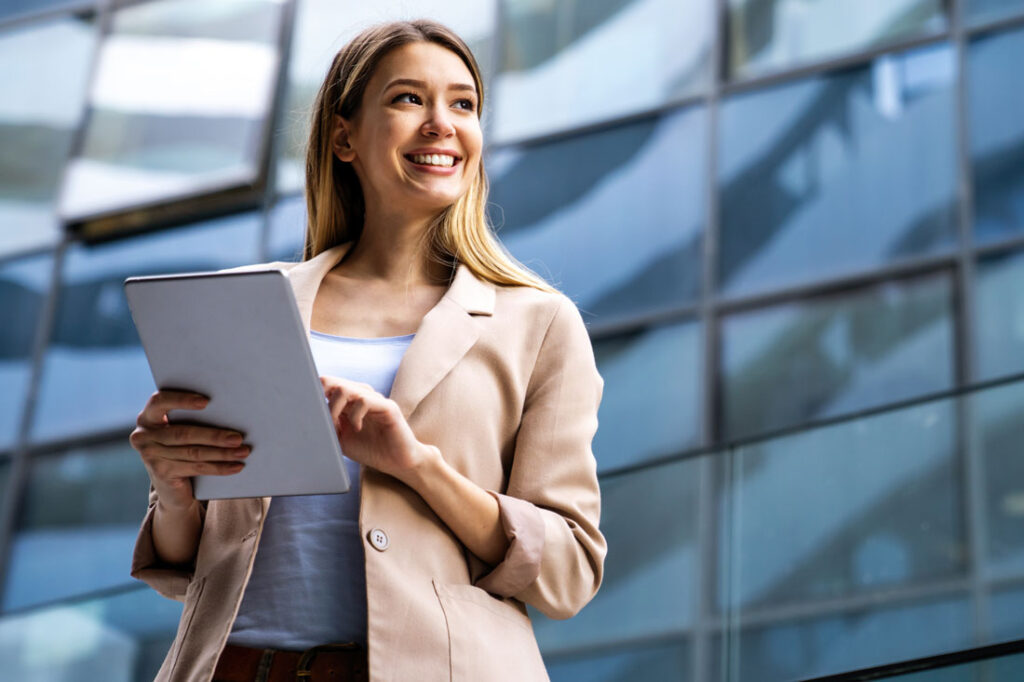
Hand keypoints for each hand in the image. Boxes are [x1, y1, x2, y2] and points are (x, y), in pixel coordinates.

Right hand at [129, 390, 250, 510]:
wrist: (173, 487)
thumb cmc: (183, 447)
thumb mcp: (183, 429)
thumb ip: (194, 418)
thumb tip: (231, 412)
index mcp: (148, 416)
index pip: (159, 402)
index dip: (182, 400)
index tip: (206, 402)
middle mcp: (143, 435)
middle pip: (183, 433)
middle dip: (214, 435)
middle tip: (238, 438)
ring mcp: (150, 455)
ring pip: (193, 452)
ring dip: (222, 453)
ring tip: (243, 451)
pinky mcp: (161, 472)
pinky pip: (196, 467)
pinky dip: (219, 467)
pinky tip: (236, 466)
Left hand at [320, 376, 436, 482]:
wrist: (398, 462)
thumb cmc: (371, 450)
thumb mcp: (342, 440)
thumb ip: (329, 426)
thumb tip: (312, 416)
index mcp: (349, 402)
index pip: (327, 386)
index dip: (313, 392)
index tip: (304, 407)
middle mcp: (361, 396)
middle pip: (332, 382)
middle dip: (320, 397)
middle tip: (321, 417)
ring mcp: (374, 399)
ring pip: (345, 389)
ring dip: (334, 408)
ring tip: (337, 426)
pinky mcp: (387, 407)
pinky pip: (364, 400)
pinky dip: (355, 415)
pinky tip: (357, 428)